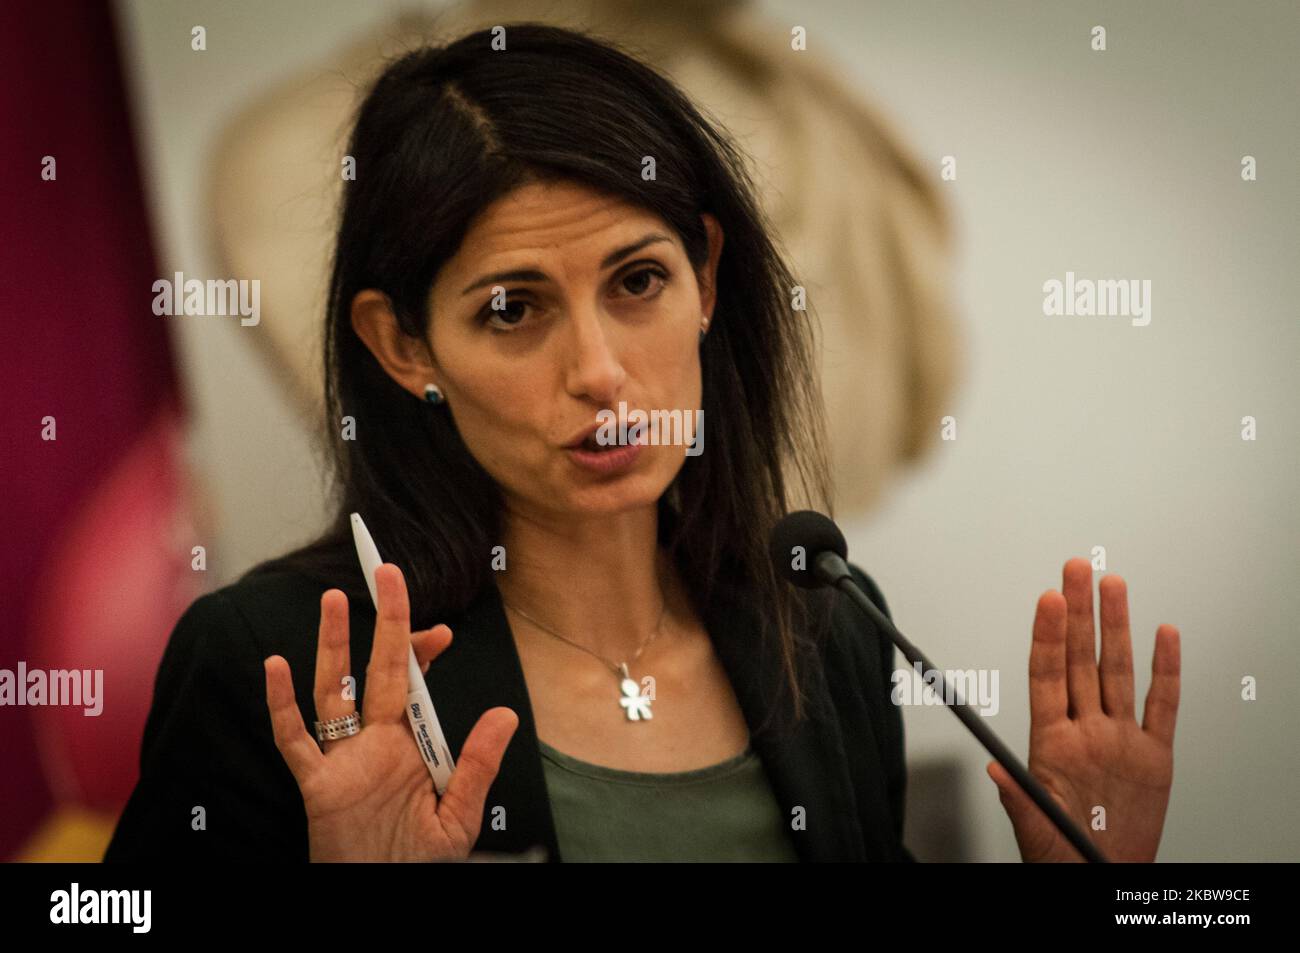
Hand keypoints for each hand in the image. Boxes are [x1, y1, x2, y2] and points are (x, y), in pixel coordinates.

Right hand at [263, 563, 519, 860]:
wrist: (383, 894)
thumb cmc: (418, 864)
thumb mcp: (459, 817)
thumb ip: (477, 766)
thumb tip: (504, 713)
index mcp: (410, 748)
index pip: (414, 686)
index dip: (423, 654)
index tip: (441, 630)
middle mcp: (375, 745)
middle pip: (376, 672)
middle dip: (383, 624)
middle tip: (388, 574)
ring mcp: (343, 761)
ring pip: (333, 692)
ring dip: (333, 646)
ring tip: (333, 599)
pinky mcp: (317, 785)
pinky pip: (295, 739)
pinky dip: (282, 704)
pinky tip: (276, 666)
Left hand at [988, 558, 1179, 861]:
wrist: (1103, 876)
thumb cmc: (1063, 854)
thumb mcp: (1037, 832)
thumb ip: (1020, 799)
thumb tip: (994, 772)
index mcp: (1053, 745)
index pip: (1047, 676)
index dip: (1046, 636)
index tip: (1046, 598)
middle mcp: (1087, 732)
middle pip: (1080, 660)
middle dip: (1078, 612)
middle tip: (1075, 567)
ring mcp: (1120, 740)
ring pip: (1119, 671)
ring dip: (1116, 627)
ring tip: (1112, 584)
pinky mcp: (1155, 756)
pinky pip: (1163, 706)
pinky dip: (1167, 670)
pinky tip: (1164, 634)